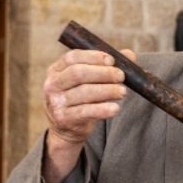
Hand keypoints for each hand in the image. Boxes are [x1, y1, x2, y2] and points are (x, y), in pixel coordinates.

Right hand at [42, 48, 134, 182]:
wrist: (68, 127)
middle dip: (103, 73)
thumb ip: (107, 66)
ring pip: (84, 92)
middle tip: (121, 76)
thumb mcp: (90, 80)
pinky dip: (102, 109)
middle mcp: (52, 84)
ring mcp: (56, 102)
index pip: (72, 57)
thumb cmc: (82, 98)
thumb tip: (129, 55)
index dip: (93, 56)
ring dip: (107, 91)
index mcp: (56, 70)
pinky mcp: (64, 118)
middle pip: (78, 73)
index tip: (112, 60)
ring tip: (123, 92)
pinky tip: (115, 108)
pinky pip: (85, 112)